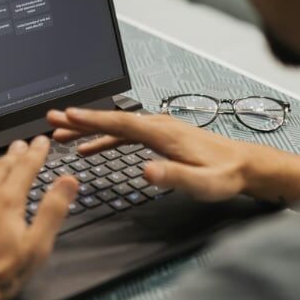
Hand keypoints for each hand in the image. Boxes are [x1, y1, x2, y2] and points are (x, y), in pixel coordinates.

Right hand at [48, 106, 299, 204]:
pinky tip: (92, 147)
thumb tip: (146, 171)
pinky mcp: (161, 137)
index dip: (92, 119)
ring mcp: (160, 129)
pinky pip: (126, 133)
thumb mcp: (202, 184)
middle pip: (113, 119)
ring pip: (116, 125)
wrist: (247, 167)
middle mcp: (159, 125)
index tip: (67, 115)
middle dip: (81, 119)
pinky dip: (105, 136)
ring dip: (89, 128)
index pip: (121, 122)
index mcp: (163, 133)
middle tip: (52, 120)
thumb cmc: (226, 176)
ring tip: (62, 133)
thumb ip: (174, 178)